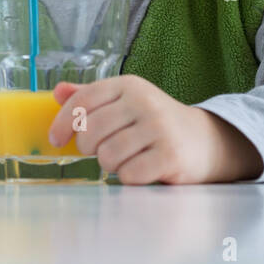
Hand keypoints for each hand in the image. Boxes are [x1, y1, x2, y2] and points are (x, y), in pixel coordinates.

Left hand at [46, 76, 262, 183]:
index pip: (83, 100)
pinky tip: (142, 169)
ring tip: (126, 159)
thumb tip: (57, 92)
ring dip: (111, 165)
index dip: (63, 121)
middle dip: (89, 148)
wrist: (207, 140)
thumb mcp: (127, 102)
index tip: (56, 139)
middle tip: (102, 151)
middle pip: (91, 131)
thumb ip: (92, 98)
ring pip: (108, 156)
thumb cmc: (157, 123)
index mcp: (129, 85)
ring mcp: (159, 128)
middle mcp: (144, 102)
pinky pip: (129, 174)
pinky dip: (129, 177)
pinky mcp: (170, 155)